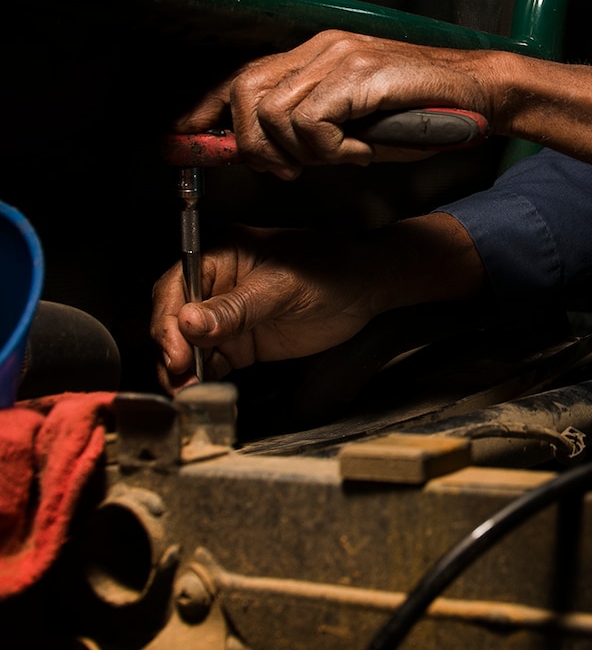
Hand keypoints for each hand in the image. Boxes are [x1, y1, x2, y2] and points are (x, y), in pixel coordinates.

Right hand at [150, 213, 484, 391]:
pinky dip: (204, 380)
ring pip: (189, 347)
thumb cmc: (329, 271)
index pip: (175, 287)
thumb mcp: (281, 288)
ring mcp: (226, 316)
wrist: (365, 290)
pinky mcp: (240, 343)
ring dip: (184, 372)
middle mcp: (215, 285)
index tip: (175, 352)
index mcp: (219, 255)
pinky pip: (212, 363)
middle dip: (172, 351)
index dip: (168, 321)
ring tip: (188, 394)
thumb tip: (189, 323)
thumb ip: (235, 308)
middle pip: (174, 321)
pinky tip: (204, 394)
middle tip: (179, 379)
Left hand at [177, 31, 504, 177]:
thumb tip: (275, 155)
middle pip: (245, 93)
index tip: (187, 135)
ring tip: (342, 157)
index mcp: (317, 54)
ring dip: (301, 151)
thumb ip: (316, 129)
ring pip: (272, 112)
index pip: (245, 75)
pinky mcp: (357, 73)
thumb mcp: (359, 122)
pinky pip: (310, 122)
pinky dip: (330, 150)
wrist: (479, 92)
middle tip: (292, 168)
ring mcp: (338, 57)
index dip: (209, 107)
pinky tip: (361, 151)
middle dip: (255, 145)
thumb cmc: (425, 111)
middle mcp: (321, 48)